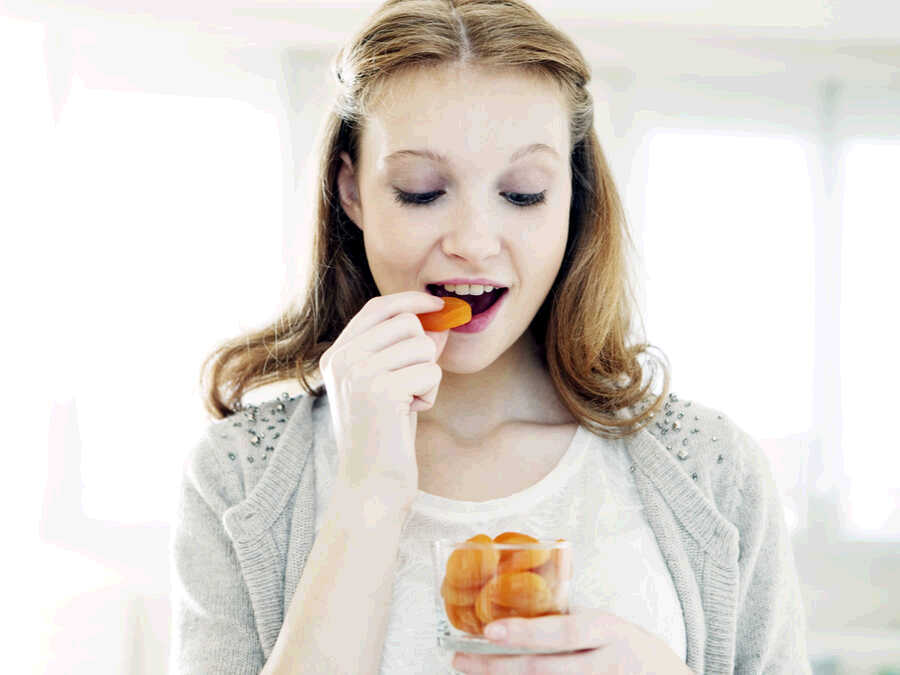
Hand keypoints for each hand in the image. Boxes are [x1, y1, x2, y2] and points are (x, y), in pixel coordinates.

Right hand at [318, 291, 448, 504]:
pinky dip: (429, 394)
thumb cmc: (384, 436)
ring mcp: (358, 373)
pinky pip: (430, 371)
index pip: (378, 307)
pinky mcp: (381, 390)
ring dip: (427, 376)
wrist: (371, 485)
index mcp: (336, 355)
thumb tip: (439, 321)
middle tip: (410, 386)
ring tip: (406, 403)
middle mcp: (342, 359)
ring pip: (423, 346)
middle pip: (407, 323)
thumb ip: (405, 350)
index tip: (437, 304)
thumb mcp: (389, 384)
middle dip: (423, 353)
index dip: (411, 300)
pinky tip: (409, 414)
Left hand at [452, 607, 691, 673]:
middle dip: (500, 666)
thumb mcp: (612, 628)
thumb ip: (575, 624)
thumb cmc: (636, 652)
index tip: (488, 632)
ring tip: (473, 672)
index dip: (526, 633)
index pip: (563, 632)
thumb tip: (521, 611)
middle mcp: (609, 662)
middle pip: (547, 669)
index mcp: (609, 630)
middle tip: (463, 660)